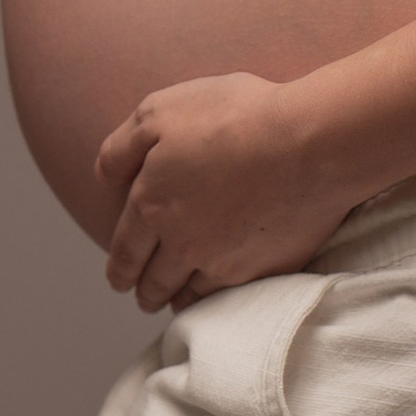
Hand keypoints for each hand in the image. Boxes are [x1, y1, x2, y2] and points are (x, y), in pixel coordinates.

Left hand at [96, 71, 358, 312]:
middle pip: (154, 282)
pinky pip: (230, 300)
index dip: (120, 270)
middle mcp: (182, 243)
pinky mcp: (264, 270)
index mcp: (151, 205)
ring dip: (178, 301)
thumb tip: (105, 179)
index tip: (118, 282)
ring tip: (178, 301)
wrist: (310, 142)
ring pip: (190, 296)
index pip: (126, 250)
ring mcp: (224, 262)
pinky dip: (217, 304)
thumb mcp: (159, 111)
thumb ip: (122, 148)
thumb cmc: (235, 116)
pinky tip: (219, 298)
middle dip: (146, 292)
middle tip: (144, 298)